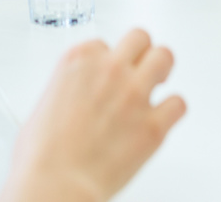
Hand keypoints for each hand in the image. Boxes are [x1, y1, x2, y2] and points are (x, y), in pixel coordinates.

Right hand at [0, 28, 185, 201]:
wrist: (56, 183)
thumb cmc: (42, 154)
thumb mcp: (44, 104)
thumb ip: (68, 90)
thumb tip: (75, 100)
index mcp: (79, 60)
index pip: (103, 44)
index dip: (107, 60)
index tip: (106, 72)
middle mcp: (110, 70)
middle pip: (140, 38)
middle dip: (141, 52)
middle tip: (141, 67)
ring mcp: (135, 94)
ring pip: (165, 57)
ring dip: (162, 70)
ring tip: (158, 82)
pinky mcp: (153, 125)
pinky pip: (178, 103)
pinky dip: (172, 110)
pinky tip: (163, 117)